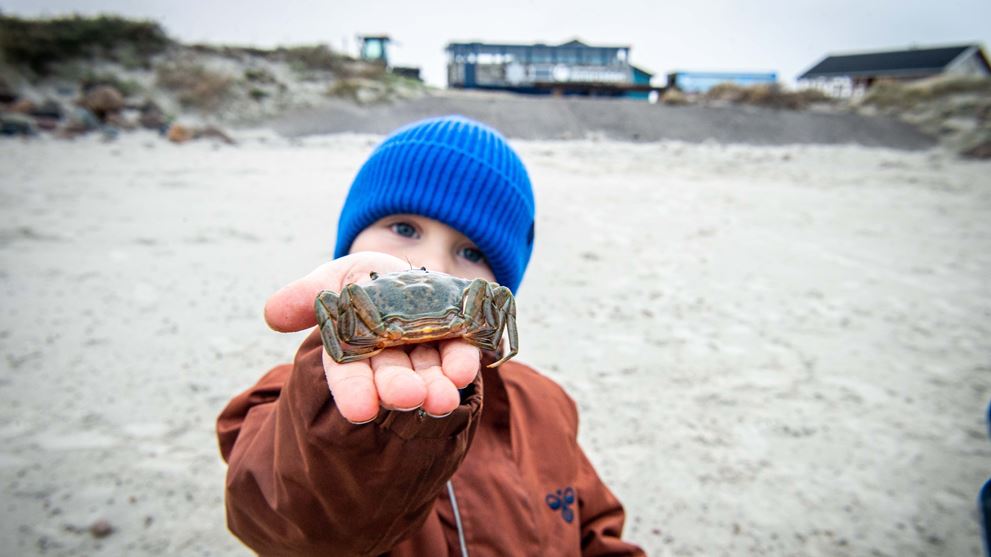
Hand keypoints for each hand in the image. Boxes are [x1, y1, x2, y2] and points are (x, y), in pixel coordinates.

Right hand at [264, 252, 480, 423]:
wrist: (409, 274)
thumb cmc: (363, 281)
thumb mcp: (334, 280)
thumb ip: (306, 296)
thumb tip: (273, 314)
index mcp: (354, 350)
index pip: (349, 374)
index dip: (353, 391)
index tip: (360, 410)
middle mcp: (389, 359)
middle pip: (391, 376)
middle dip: (399, 389)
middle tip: (407, 398)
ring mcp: (424, 353)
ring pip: (428, 373)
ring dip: (435, 386)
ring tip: (442, 398)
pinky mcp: (456, 342)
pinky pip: (459, 353)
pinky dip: (462, 362)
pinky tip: (465, 370)